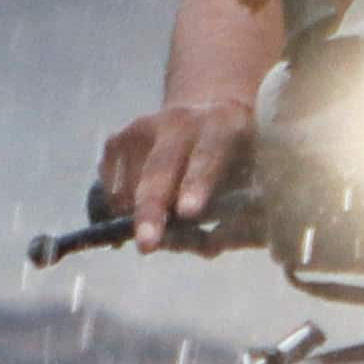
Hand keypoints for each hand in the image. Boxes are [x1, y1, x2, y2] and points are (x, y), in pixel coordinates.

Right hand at [97, 95, 253, 251]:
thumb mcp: (251, 176)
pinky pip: (112, 190)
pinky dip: (124, 212)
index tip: (188, 212)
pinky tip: (144, 210)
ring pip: (131, 188)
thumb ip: (236, 212)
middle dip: (151, 209)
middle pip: (160, 168)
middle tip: (147, 244)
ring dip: (141, 219)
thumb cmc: (237, 160)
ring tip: (159, 230)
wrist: (208, 115)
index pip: (208, 156)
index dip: (197, 184)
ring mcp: (144, 127)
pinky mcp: (118, 140)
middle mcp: (181, 121)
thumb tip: (208, 248)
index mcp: (223, 125)